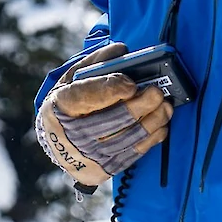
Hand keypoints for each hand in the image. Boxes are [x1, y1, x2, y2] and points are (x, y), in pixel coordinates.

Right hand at [36, 43, 172, 189]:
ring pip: (124, 140)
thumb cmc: (69, 103)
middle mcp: (70, 135)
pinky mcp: (100, 171)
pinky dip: (149, 140)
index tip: (131, 84)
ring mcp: (85, 156)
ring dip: (150, 123)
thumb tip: (122, 50)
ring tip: (166, 107)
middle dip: (138, 107)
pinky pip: (130, 156)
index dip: (109, 91)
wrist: (55, 142)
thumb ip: (96, 63)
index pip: (84, 97)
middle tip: (157, 93)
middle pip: (110, 121)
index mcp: (60, 106)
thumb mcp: (73, 78)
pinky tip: (161, 126)